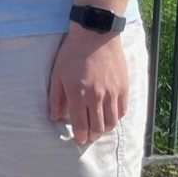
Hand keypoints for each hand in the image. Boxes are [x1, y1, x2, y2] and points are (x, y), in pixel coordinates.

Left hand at [46, 29, 128, 145]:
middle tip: (87, 136)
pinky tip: (110, 115)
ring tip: (98, 128)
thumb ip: (56, 98)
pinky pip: (122, 110)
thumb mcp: (57, 75)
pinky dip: (116, 117)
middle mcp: (96, 96)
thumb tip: (54, 117)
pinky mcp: (123, 87)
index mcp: (78, 94)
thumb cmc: (72, 54)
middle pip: (97, 128)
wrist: (95, 36)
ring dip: (104, 129)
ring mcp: (112, 92)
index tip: (78, 140)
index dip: (80, 137)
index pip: (81, 125)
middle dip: (92, 136)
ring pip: (112, 122)